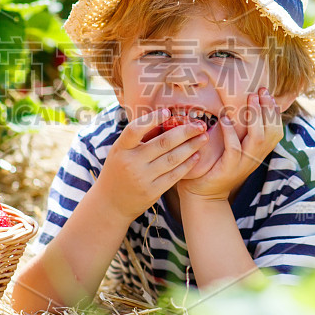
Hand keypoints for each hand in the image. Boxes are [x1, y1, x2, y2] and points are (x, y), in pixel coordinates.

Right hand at [95, 108, 209, 222]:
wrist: (111, 203)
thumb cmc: (119, 170)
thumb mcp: (120, 152)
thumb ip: (138, 139)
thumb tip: (164, 118)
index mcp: (121, 149)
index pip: (135, 130)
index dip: (152, 119)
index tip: (168, 111)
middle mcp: (131, 163)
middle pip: (162, 143)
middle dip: (185, 132)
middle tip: (200, 125)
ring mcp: (142, 178)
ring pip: (172, 159)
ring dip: (191, 147)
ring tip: (203, 138)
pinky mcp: (152, 192)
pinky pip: (174, 175)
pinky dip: (187, 164)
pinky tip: (196, 156)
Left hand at [177, 89, 282, 201]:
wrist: (203, 193)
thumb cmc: (216, 164)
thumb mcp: (234, 146)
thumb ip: (241, 131)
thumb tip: (241, 105)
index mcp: (259, 151)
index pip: (276, 129)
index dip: (274, 111)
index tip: (267, 93)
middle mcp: (255, 157)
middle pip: (271, 131)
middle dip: (267, 109)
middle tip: (259, 92)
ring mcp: (244, 164)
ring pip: (258, 138)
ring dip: (254, 117)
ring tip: (248, 100)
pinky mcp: (229, 169)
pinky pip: (234, 149)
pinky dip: (230, 132)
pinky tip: (224, 119)